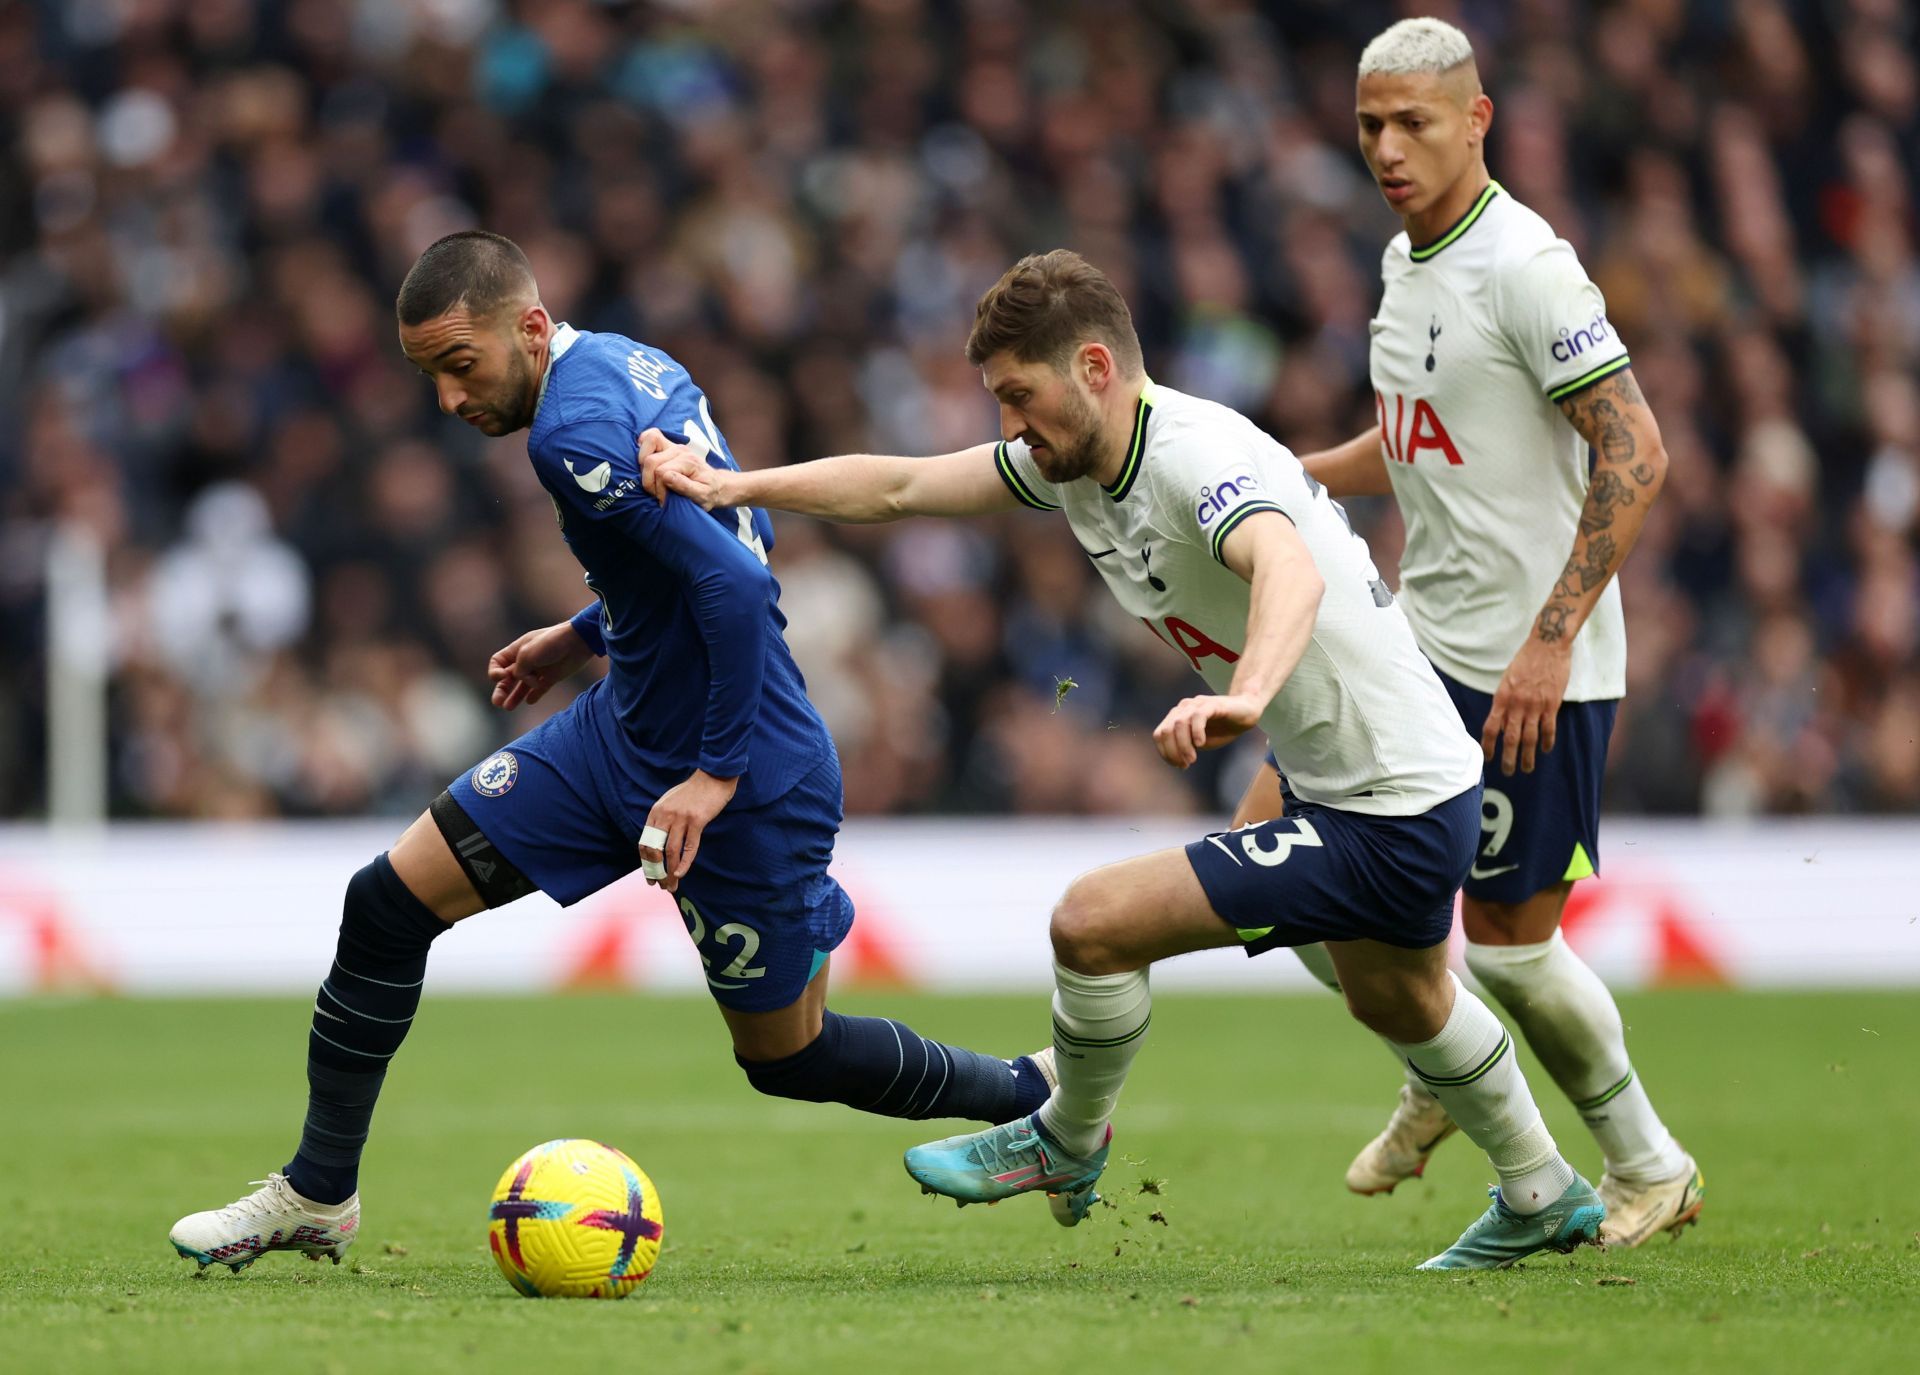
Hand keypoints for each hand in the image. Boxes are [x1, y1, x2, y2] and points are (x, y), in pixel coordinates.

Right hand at [488, 622, 593, 709]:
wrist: (578, 642)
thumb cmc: (551, 643)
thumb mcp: (527, 654)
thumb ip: (519, 669)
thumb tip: (521, 679)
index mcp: (517, 650)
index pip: (497, 662)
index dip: (495, 672)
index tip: (503, 676)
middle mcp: (526, 660)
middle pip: (508, 677)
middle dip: (501, 690)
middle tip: (497, 703)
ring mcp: (539, 669)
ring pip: (523, 686)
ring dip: (515, 696)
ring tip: (508, 708)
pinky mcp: (552, 677)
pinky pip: (540, 689)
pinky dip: (534, 695)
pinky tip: (530, 701)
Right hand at [637, 428, 731, 508]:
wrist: (716, 485)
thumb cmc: (709, 493)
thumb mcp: (702, 496)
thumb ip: (685, 487)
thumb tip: (666, 477)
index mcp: (688, 461)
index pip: (661, 472)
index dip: (658, 489)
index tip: (664, 500)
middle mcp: (680, 450)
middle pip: (650, 460)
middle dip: (649, 480)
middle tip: (657, 493)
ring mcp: (673, 446)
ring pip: (647, 442)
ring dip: (642, 464)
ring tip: (651, 479)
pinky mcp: (667, 445)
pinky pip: (650, 436)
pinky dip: (643, 446)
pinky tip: (644, 461)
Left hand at [638, 770, 738, 892]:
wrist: (713, 776)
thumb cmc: (694, 790)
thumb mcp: (670, 801)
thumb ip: (663, 818)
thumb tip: (659, 840)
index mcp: (656, 812)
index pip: (645, 843)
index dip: (646, 863)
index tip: (651, 876)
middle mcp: (665, 815)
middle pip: (655, 850)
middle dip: (656, 872)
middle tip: (660, 885)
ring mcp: (681, 818)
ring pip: (671, 852)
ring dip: (670, 872)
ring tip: (671, 886)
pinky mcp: (697, 821)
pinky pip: (689, 847)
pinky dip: (684, 863)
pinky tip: (681, 874)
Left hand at [1152, 693, 1262, 768]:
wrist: (1246, 713)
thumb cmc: (1222, 729)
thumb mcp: (1199, 742)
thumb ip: (1186, 747)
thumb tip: (1175, 760)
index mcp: (1177, 717)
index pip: (1160, 734)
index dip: (1165, 753)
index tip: (1179, 766)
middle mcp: (1183, 709)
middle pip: (1166, 730)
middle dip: (1172, 751)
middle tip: (1185, 765)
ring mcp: (1197, 704)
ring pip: (1179, 724)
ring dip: (1182, 745)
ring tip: (1192, 759)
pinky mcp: (1212, 704)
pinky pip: (1198, 716)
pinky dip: (1196, 732)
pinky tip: (1201, 744)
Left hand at [1482, 638, 1572, 774]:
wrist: (1547, 646)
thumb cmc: (1525, 661)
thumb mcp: (1507, 680)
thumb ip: (1503, 702)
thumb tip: (1500, 724)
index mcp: (1501, 697)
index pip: (1490, 727)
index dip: (1488, 745)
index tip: (1488, 758)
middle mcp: (1517, 704)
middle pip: (1510, 738)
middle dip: (1508, 758)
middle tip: (1508, 772)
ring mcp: (1535, 706)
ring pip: (1530, 738)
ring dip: (1528, 756)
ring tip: (1527, 769)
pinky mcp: (1552, 704)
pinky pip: (1548, 728)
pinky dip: (1547, 742)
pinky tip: (1545, 750)